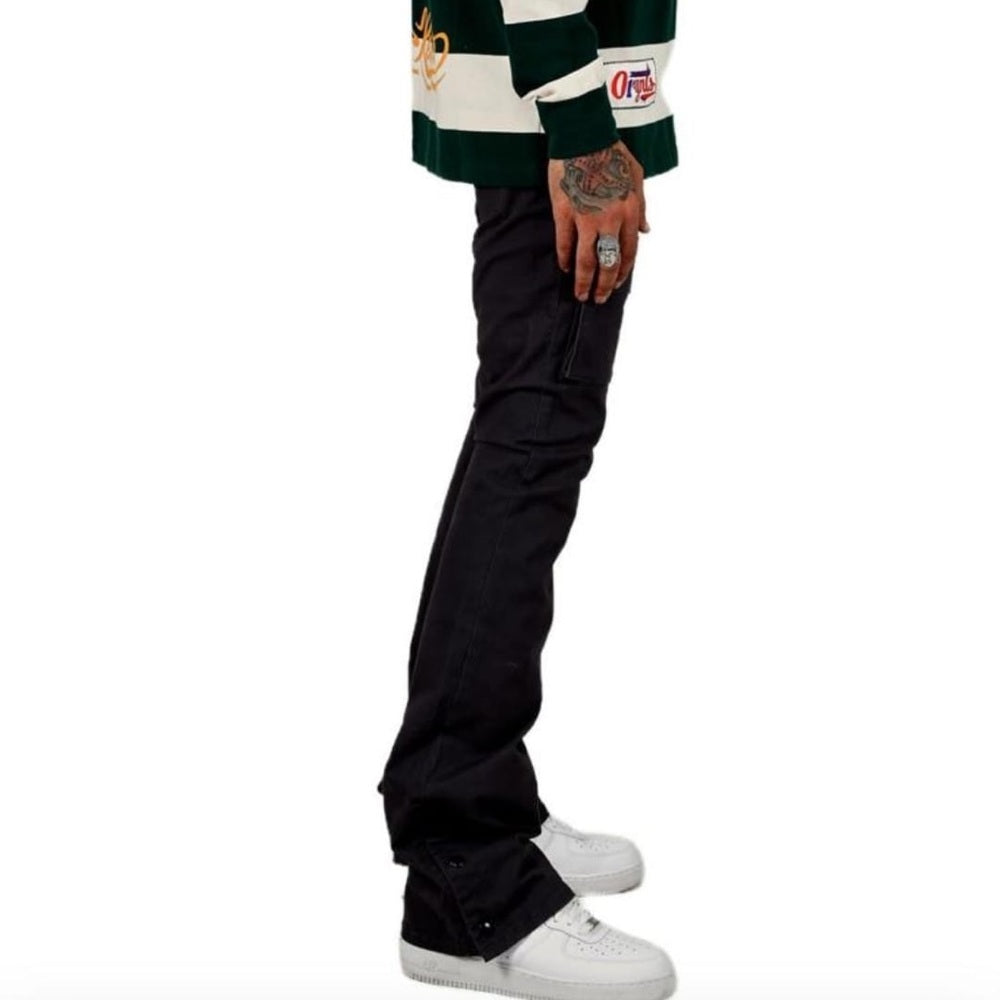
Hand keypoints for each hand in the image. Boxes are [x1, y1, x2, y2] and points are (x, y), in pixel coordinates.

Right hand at [548, 140, 649, 303]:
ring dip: (583, 281)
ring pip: (586, 260)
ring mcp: (586, 218)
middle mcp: (610, 220)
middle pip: (608, 262)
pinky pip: (565, 243)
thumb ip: (641, 208)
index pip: (629, 252)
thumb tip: (645, 230)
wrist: (585, 136)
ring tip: (580, 294)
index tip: (617, 284)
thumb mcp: (638, 178)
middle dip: (604, 285)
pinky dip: (565, 258)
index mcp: (630, 212)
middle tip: (598, 298)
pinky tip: (565, 268)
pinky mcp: (564, 213)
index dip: (623, 273)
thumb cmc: (613, 152)